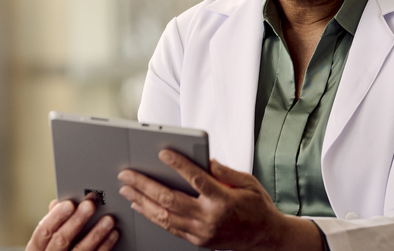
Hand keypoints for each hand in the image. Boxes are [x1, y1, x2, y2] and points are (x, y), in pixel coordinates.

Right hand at [26, 199, 118, 250]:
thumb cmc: (55, 249)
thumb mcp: (48, 240)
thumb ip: (53, 222)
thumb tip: (58, 202)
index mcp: (36, 249)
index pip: (43, 231)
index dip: (56, 217)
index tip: (70, 203)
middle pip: (61, 241)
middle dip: (77, 221)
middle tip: (90, 205)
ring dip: (96, 233)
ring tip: (109, 219)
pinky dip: (105, 246)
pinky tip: (113, 234)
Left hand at [118, 150, 322, 250]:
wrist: (266, 238)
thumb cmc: (257, 206)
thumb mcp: (248, 182)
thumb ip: (225, 171)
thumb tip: (205, 160)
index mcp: (223, 200)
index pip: (196, 179)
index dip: (178, 164)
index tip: (163, 152)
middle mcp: (209, 218)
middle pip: (170, 199)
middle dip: (145, 185)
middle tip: (127, 173)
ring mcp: (201, 232)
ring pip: (164, 216)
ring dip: (142, 201)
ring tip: (127, 189)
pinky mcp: (197, 241)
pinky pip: (170, 228)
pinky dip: (152, 216)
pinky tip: (141, 206)